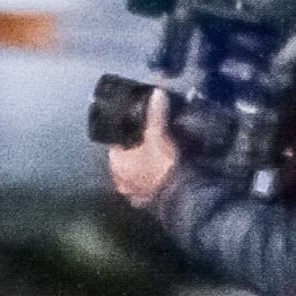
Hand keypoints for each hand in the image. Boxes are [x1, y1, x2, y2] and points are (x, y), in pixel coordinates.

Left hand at [104, 88, 179, 203]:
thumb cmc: (162, 167)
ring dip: (144, 166)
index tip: (139, 127)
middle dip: (137, 150)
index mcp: (116, 163)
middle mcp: (119, 179)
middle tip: (151, 140)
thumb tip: (157, 92)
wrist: (179, 200)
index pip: (116, 142)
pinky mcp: (147, 203)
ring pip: (135, 174)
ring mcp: (132, 194)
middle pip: (126, 159)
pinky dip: (152, 180)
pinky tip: (163, 175)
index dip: (127, 133)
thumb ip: (156, 115)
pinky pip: (147, 187)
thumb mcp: (158, 137)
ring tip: (159, 156)